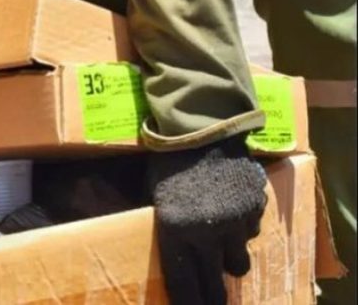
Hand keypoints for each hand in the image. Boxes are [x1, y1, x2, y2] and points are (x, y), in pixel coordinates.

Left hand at [147, 136, 266, 304]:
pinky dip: (242, 226)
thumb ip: (166, 226)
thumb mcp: (155, 194)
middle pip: (216, 284)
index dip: (190, 302)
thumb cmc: (169, 158)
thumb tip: (172, 254)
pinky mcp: (254, 207)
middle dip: (215, 296)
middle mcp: (207, 233)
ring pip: (238, 260)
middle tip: (215, 302)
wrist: (201, 124)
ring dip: (229, 254)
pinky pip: (250, 231)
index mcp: (176, 230)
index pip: (184, 284)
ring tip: (220, 237)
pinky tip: (231, 206)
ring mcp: (234, 221)